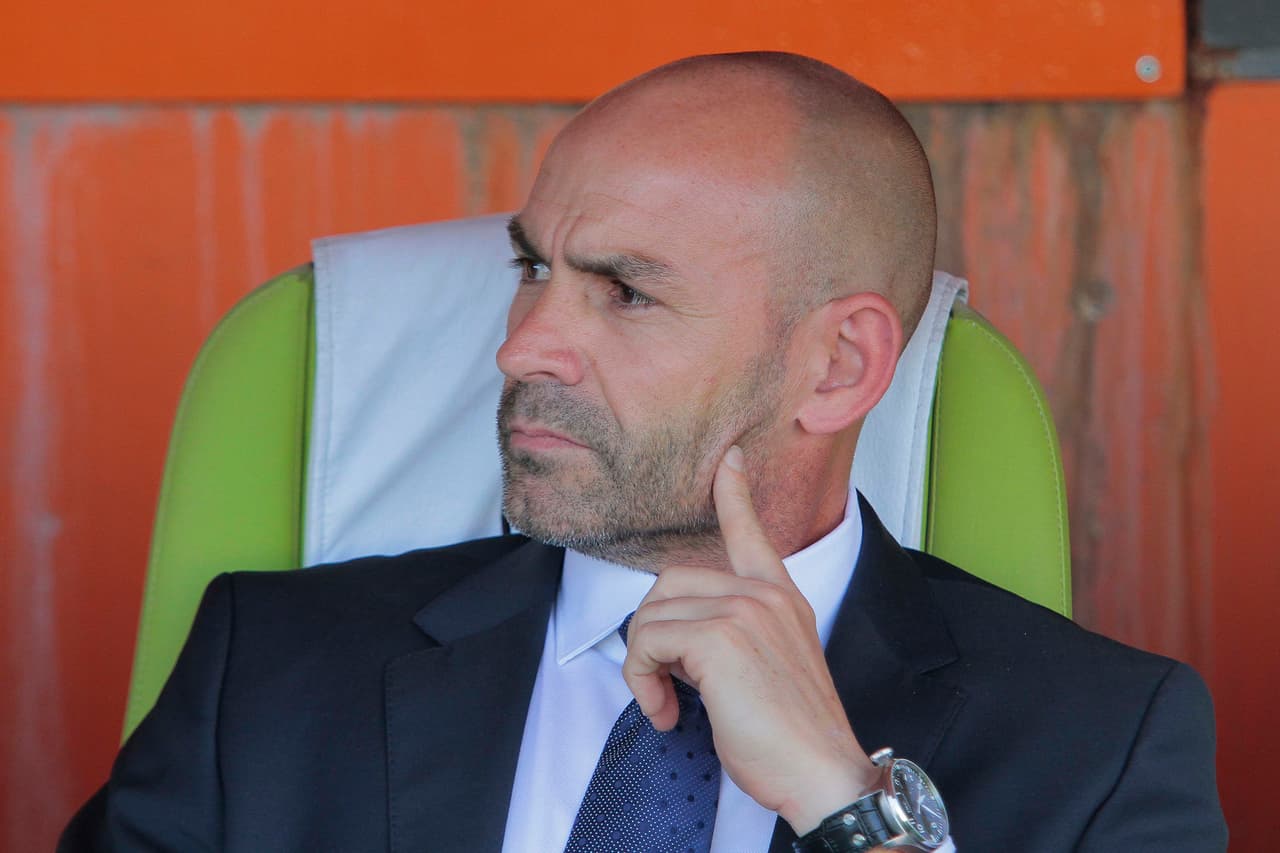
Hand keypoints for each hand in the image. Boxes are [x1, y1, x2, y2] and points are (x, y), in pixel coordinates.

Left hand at [621, 446, 879, 833]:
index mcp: (781, 598)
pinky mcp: (720, 638)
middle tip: (665, 683)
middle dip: (651, 633)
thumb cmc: (794, 737)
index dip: (735, 494)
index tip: (729, 460)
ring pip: (651, 613)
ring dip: (643, 663)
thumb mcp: (770, 669)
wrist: (822, 772)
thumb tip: (682, 640)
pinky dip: (641, 680)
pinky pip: (647, 641)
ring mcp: (744, 611)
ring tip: (667, 702)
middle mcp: (764, 595)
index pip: (752, 532)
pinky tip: (665, 712)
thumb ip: (737, 636)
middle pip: (669, 581)